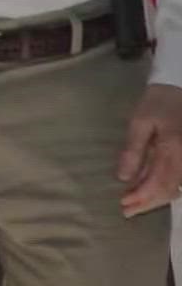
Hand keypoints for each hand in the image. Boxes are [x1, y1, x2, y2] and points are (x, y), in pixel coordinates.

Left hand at [118, 83, 181, 217]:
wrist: (180, 88)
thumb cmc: (157, 103)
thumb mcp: (139, 122)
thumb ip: (133, 150)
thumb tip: (123, 177)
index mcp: (173, 150)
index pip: (158, 182)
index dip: (141, 196)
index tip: (123, 204)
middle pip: (169, 190)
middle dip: (148, 203)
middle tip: (127, 211)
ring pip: (177, 188)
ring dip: (157, 199)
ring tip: (136, 206)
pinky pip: (180, 180)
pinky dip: (166, 190)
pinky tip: (151, 192)